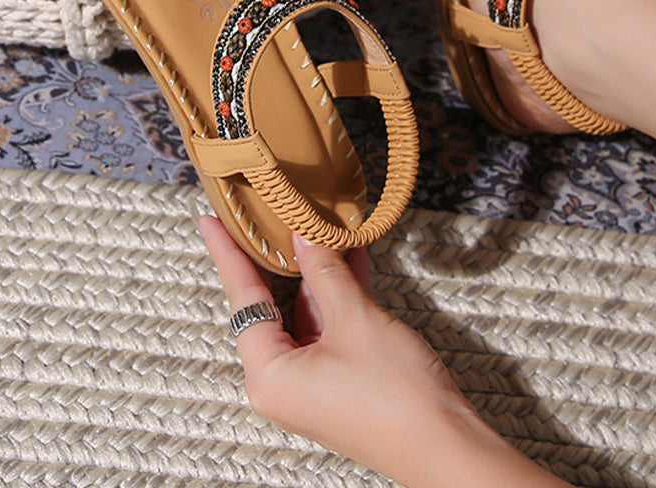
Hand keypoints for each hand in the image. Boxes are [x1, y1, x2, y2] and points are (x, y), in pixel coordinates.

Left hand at [198, 215, 548, 487]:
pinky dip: (336, 290)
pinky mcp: (338, 376)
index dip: (228, 253)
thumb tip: (303, 233)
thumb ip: (324, 271)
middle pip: (269, 303)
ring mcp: (310, 379)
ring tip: (310, 219)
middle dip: (274, 255)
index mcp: (269, 374)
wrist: (446, 444)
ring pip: (302, 309)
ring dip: (314, 268)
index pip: (242, 299)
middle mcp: (282, 380)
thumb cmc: (395, 394)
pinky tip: (348, 251)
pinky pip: (327, 322)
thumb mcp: (354, 318)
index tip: (210, 219)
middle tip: (261, 211)